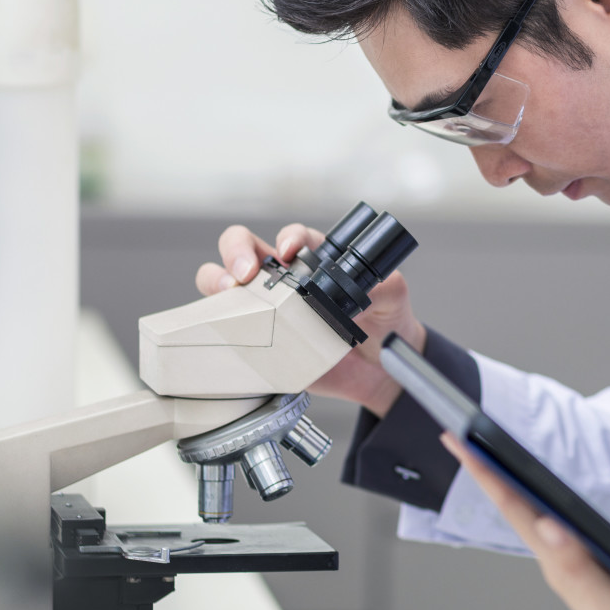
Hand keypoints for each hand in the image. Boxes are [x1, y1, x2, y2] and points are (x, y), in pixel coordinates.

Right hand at [195, 223, 426, 414]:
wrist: (380, 372)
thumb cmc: (384, 323)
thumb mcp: (393, 298)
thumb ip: (385, 285)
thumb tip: (369, 285)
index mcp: (315, 261)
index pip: (293, 237)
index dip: (287, 237)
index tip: (289, 250)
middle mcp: (284, 280)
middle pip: (243, 249)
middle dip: (236, 252)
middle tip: (245, 272)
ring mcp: (267, 310)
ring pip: (223, 284)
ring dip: (216, 282)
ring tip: (227, 295)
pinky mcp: (260, 342)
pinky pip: (227, 330)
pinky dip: (217, 325)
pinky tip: (225, 329)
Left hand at [443, 434, 609, 609]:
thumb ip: (580, 571)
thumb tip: (544, 523)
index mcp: (564, 569)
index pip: (519, 510)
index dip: (488, 473)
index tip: (460, 438)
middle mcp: (566, 567)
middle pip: (521, 509)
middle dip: (490, 470)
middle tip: (462, 433)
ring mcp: (582, 571)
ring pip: (538, 518)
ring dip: (512, 484)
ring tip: (490, 457)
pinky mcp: (601, 574)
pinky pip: (563, 529)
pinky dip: (547, 504)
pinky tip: (547, 498)